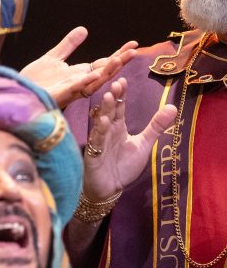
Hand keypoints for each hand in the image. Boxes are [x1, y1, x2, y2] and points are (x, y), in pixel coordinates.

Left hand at [19, 27, 137, 107]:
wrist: (17, 90)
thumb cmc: (35, 79)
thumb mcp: (53, 57)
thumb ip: (69, 44)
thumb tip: (84, 29)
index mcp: (79, 73)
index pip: (104, 63)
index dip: (118, 54)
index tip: (134, 44)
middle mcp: (79, 82)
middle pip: (104, 72)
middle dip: (119, 63)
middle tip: (134, 52)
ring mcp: (70, 89)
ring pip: (94, 81)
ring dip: (107, 71)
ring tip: (120, 60)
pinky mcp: (60, 94)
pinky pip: (76, 89)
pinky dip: (86, 82)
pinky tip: (95, 74)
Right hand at [80, 78, 175, 203]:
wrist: (110, 187)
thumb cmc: (123, 165)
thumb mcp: (144, 144)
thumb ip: (156, 126)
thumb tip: (173, 107)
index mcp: (118, 126)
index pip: (119, 106)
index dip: (121, 94)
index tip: (123, 80)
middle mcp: (107, 130)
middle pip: (109, 110)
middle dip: (112, 97)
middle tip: (116, 83)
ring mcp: (99, 140)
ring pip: (101, 121)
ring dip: (104, 109)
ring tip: (108, 96)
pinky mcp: (94, 152)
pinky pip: (96, 139)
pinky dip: (99, 130)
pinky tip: (103, 121)